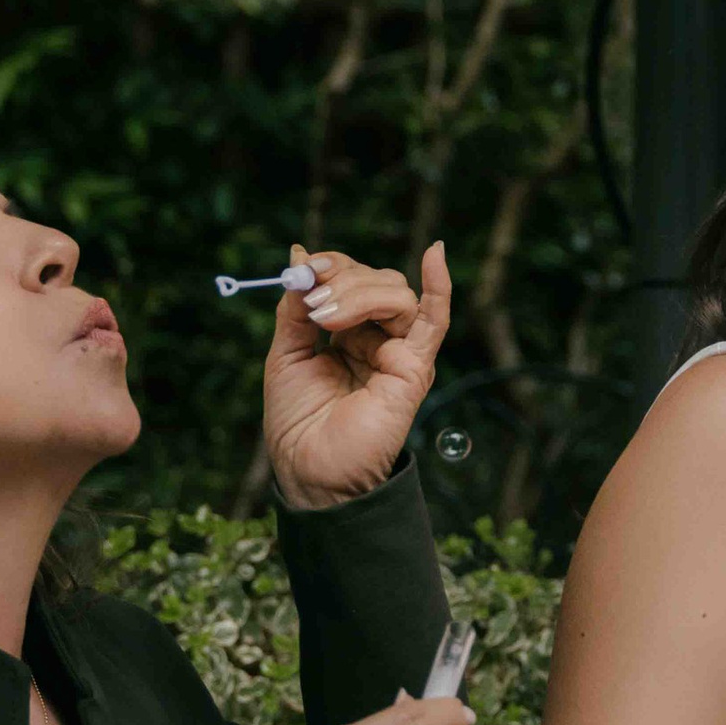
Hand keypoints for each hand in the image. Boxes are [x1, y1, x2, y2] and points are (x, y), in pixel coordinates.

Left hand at [265, 242, 451, 510]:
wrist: (309, 469)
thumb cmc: (298, 422)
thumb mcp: (287, 353)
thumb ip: (295, 308)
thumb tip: (299, 255)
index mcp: (349, 333)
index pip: (352, 278)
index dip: (331, 266)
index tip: (303, 269)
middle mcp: (379, 338)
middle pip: (375, 280)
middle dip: (341, 281)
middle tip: (312, 307)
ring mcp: (401, 351)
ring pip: (395, 294)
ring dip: (358, 294)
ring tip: (325, 320)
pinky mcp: (414, 368)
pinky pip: (434, 321)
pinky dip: (438, 287)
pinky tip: (435, 255)